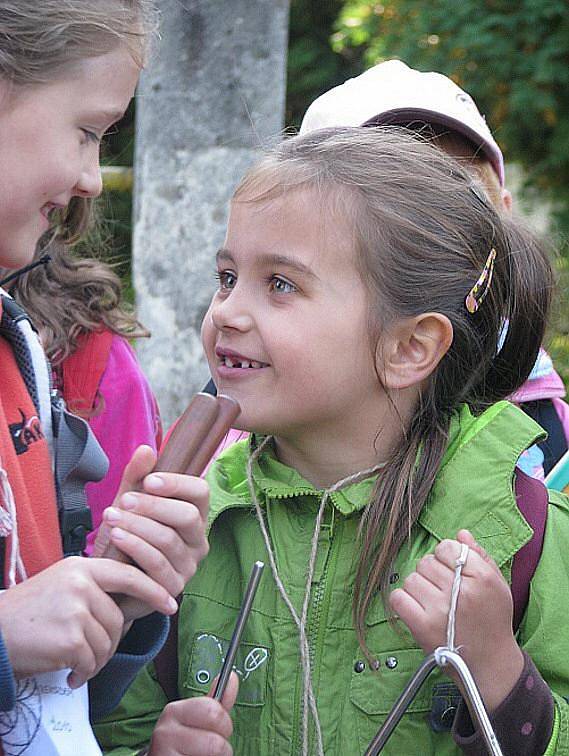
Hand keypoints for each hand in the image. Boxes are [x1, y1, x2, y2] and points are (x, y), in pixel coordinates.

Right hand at [0, 557, 176, 687]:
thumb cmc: (27, 613)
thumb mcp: (62, 583)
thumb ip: (93, 587)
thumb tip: (130, 605)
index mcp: (81, 566)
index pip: (128, 575)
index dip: (153, 591)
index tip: (170, 603)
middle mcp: (81, 583)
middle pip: (118, 619)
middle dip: (109, 642)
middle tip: (90, 653)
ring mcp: (76, 609)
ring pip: (107, 642)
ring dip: (94, 660)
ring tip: (74, 661)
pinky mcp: (70, 637)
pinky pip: (92, 660)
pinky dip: (83, 672)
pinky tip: (68, 672)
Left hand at [93, 445, 209, 623]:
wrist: (109, 583)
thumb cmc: (124, 542)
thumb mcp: (127, 504)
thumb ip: (136, 478)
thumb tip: (146, 450)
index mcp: (193, 515)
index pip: (200, 492)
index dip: (177, 483)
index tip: (149, 481)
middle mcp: (197, 540)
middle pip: (188, 516)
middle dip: (154, 506)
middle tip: (126, 500)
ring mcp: (188, 566)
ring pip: (169, 540)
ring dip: (138, 526)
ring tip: (112, 518)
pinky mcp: (173, 588)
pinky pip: (157, 564)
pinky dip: (135, 548)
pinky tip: (116, 538)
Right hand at [148, 672, 237, 754]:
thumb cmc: (184, 742)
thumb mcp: (198, 720)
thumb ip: (217, 702)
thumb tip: (232, 676)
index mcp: (174, 711)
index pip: (213, 712)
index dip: (224, 724)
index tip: (218, 729)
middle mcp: (165, 732)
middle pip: (216, 742)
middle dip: (222, 746)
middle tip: (210, 748)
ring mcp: (164, 753)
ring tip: (201, 755)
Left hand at [389, 529, 523, 710]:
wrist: (490, 665)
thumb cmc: (493, 622)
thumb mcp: (497, 585)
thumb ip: (480, 556)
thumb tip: (460, 534)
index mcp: (482, 578)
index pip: (447, 547)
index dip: (445, 556)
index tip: (450, 570)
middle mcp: (461, 591)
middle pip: (427, 561)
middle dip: (431, 572)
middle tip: (442, 589)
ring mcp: (440, 609)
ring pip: (412, 577)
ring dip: (418, 587)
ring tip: (432, 601)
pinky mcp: (422, 626)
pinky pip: (398, 597)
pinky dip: (403, 601)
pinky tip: (417, 609)